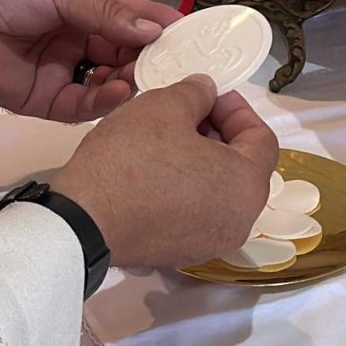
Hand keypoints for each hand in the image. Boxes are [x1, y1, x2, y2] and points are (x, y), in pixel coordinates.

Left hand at [0, 0, 180, 120]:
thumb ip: (106, 12)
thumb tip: (154, 32)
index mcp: (80, 4)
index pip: (129, 17)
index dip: (159, 25)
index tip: (195, 35)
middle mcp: (76, 39)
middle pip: (125, 54)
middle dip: (151, 59)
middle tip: (181, 67)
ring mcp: (62, 72)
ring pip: (109, 82)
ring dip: (131, 81)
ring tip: (151, 80)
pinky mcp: (46, 102)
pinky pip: (84, 106)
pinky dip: (103, 102)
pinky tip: (116, 92)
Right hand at [49, 75, 278, 267]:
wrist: (84, 220)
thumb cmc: (131, 160)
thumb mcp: (164, 107)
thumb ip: (196, 93)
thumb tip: (206, 92)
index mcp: (247, 185)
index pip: (262, 138)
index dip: (235, 109)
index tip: (208, 95)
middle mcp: (239, 221)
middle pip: (241, 167)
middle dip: (217, 134)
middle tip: (186, 113)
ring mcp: (210, 242)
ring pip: (217, 191)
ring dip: (200, 161)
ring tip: (166, 139)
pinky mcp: (180, 253)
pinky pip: (194, 212)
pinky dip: (184, 189)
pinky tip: (153, 171)